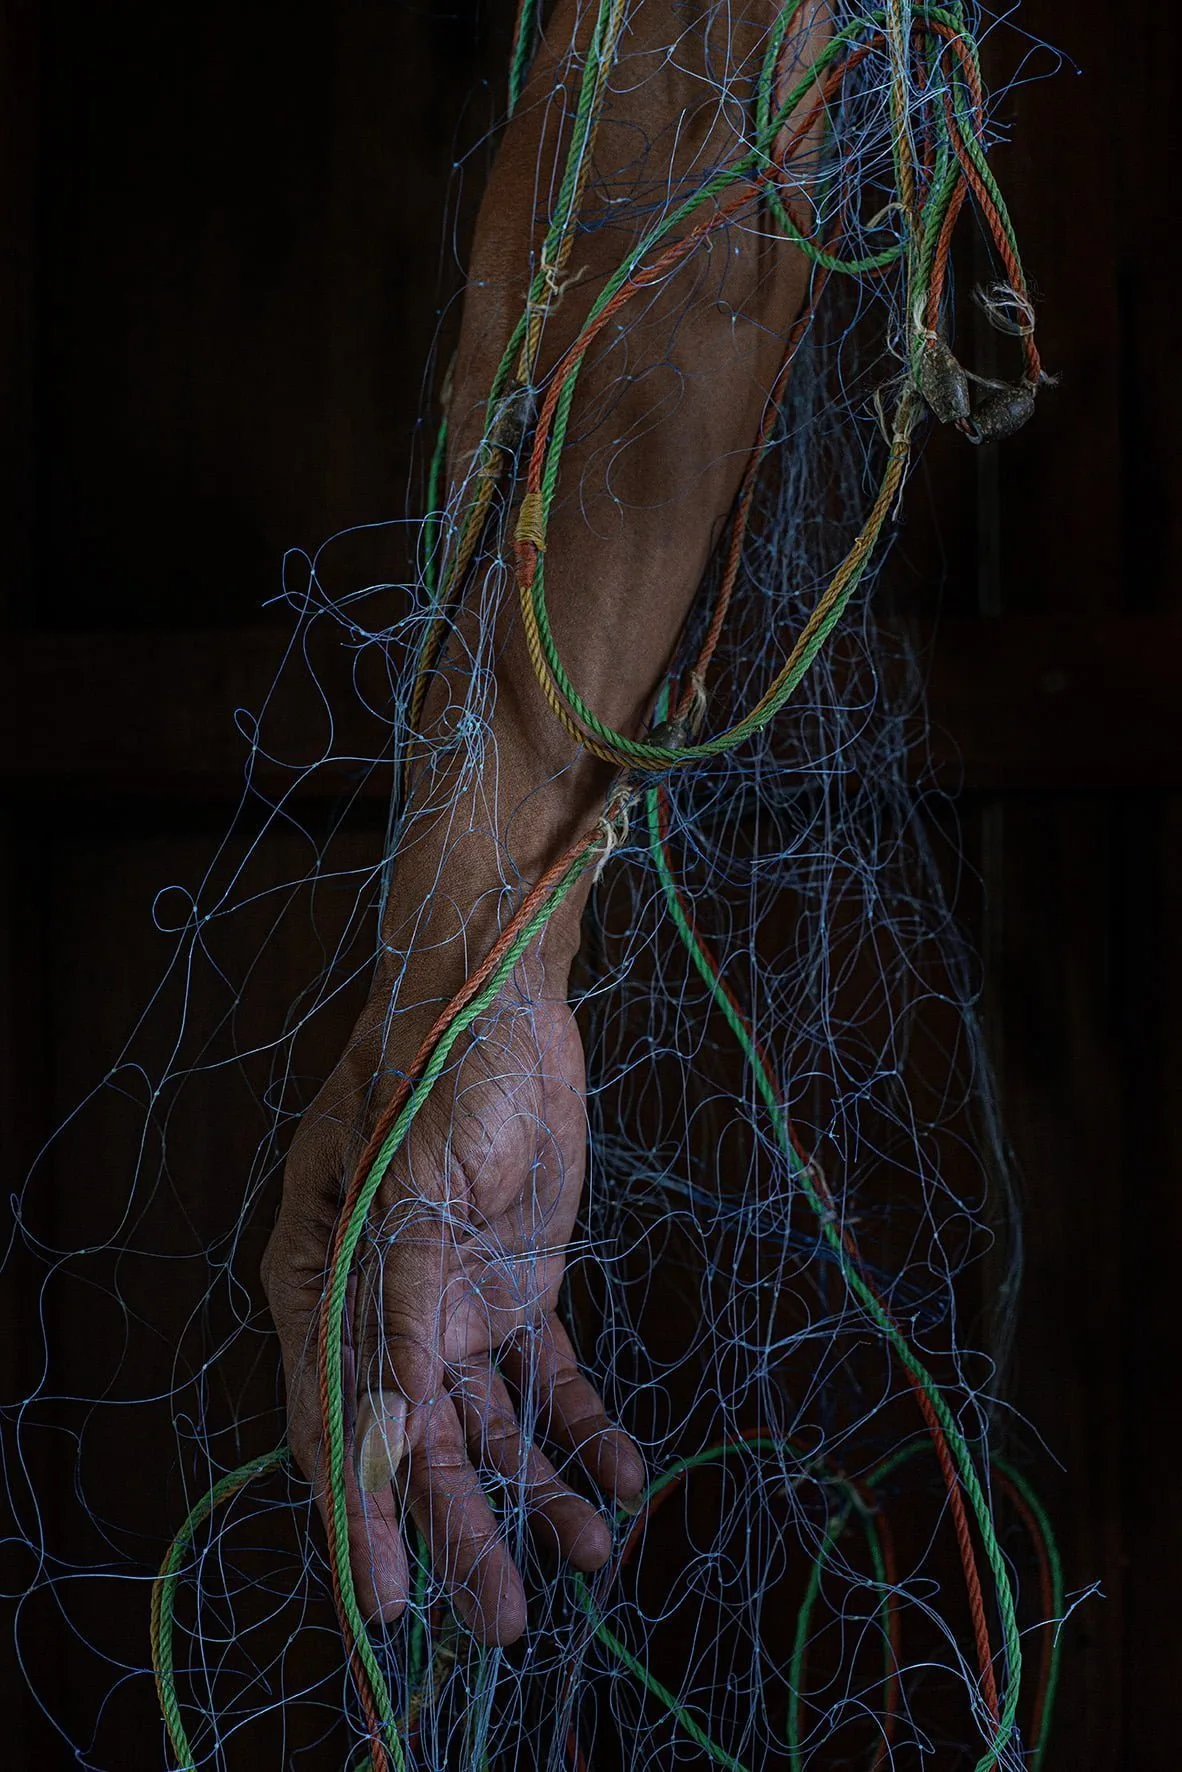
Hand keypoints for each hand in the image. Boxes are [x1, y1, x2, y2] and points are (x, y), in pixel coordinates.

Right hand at [262, 943, 644, 1645]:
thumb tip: (388, 1414)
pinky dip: (582, 1426)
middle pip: (423, 1444)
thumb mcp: (407, 1177)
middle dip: (463, 1534)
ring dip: (537, 1490)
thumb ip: (395, 1296)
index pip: (342, 1422)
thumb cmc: (435, 1067)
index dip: (365, 1516)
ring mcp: (454, 1300)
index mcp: (326, 1282)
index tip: (389, 1602)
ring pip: (494, 1424)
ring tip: (590, 1555)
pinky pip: (549, 1376)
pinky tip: (621, 1472)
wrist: (505, 998)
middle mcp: (386, 1307)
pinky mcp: (519, 1284)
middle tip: (501, 1623)